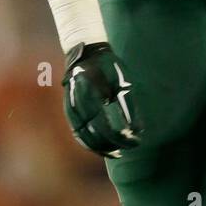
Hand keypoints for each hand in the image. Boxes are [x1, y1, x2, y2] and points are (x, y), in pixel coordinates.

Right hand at [62, 41, 141, 157]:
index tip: (136, 142)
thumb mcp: (123, 82)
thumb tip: (136, 131)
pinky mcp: (69, 110)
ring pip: (83, 136)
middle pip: (93, 134)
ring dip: (99, 148)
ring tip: (116, 152)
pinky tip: (102, 147)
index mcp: (92, 95)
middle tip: (128, 148)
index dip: (121, 138)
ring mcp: (70, 107)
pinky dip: (89, 142)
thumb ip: (128, 106)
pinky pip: (77, 131)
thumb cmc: (108, 67)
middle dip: (111, 145)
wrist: (85, 53)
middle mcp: (77, 104)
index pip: (106, 126)